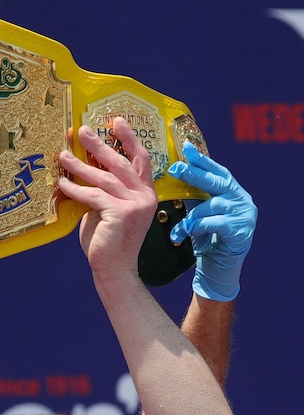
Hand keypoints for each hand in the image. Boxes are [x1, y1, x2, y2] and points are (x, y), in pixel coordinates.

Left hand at [58, 118, 156, 279]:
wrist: (115, 269)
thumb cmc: (108, 240)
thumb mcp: (108, 209)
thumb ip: (104, 190)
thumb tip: (84, 166)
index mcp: (146, 193)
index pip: (141, 159)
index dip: (129, 139)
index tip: (115, 121)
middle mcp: (145, 196)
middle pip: (121, 162)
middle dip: (100, 144)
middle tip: (82, 130)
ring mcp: (135, 204)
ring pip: (104, 177)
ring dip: (80, 165)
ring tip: (62, 155)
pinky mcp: (120, 213)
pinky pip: (93, 195)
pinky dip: (75, 189)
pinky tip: (61, 184)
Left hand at [168, 142, 256, 300]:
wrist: (219, 267)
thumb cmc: (208, 237)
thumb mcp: (200, 212)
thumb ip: (193, 195)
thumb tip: (171, 174)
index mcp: (231, 192)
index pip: (217, 171)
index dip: (203, 159)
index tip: (187, 147)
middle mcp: (241, 199)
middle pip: (217, 182)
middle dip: (195, 174)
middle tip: (176, 167)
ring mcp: (243, 215)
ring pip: (212, 206)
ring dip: (191, 215)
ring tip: (178, 226)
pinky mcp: (240, 232)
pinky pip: (213, 224)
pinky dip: (195, 228)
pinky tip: (182, 234)